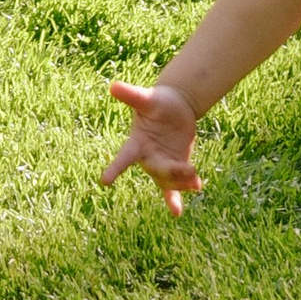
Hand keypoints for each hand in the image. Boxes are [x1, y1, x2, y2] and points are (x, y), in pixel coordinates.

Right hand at [102, 81, 202, 213]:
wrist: (176, 108)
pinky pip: (172, 188)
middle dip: (171, 172)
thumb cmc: (158, 101)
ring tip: (196, 181)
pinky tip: (177, 212)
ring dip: (181, 183)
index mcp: (137, 143)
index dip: (115, 168)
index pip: (124, 157)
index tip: (104, 181)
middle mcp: (147, 157)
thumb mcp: (147, 98)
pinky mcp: (174, 168)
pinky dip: (174, 199)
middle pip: (156, 170)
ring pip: (167, 181)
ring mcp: (161, 164)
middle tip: (188, 168)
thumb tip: (113, 86)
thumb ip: (131, 95)